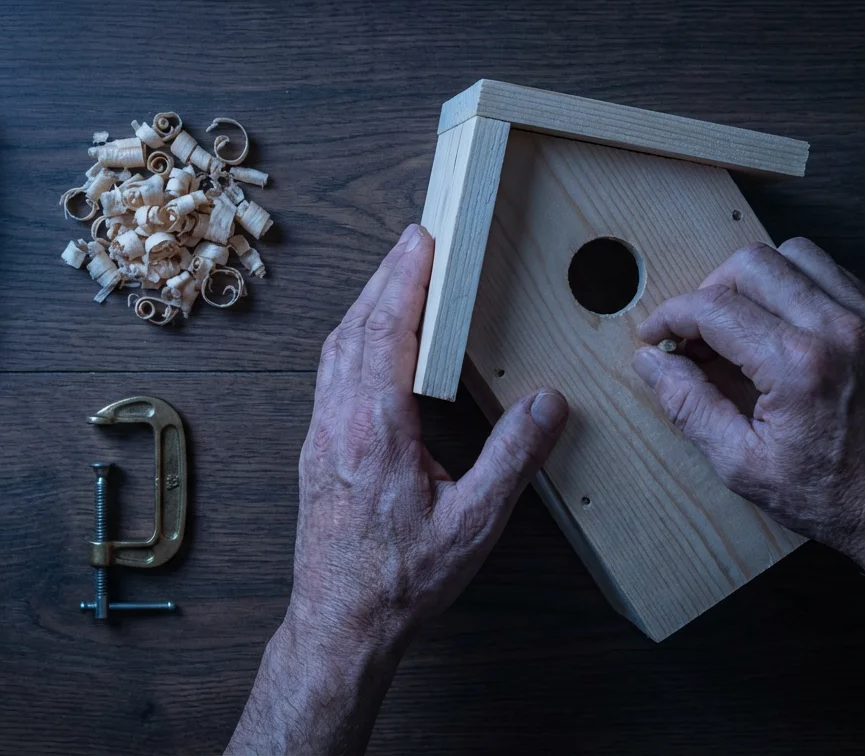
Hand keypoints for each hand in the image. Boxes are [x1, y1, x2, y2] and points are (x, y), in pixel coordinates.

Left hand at [291, 223, 568, 645]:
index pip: (387, 331)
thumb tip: (548, 405)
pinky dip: (352, 340)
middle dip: (385, 277)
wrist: (340, 625)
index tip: (423, 239)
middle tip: (414, 239)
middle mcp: (338, 422)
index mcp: (374, 429)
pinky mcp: (316, 452)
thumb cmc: (400, 581)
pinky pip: (329, 375)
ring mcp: (320, 436)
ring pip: (335, 349)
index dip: (405, 279)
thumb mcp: (473, 525)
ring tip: (394, 277)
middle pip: (355, 327)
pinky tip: (368, 344)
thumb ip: (511, 459)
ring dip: (365, 305)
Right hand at [632, 238, 864, 566]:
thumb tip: (651, 361)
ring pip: (793, 254)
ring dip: (753, 279)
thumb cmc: (834, 498)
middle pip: (750, 264)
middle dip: (707, 291)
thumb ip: (689, 405)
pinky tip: (780, 326)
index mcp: (797, 366)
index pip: (713, 307)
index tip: (656, 338)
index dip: (670, 317)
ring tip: (739, 324)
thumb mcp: (742, 465)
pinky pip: (831, 273)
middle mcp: (837, 329)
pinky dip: (795, 286)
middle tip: (695, 334)